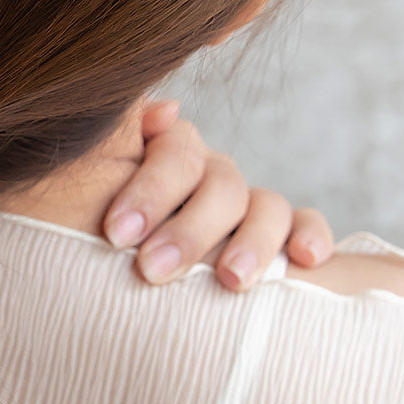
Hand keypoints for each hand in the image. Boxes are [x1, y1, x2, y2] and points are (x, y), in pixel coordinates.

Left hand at [102, 98, 334, 289]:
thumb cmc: (93, 243)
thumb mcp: (95, 194)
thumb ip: (121, 146)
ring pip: (266, 207)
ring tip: (231, 279)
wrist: (116, 292)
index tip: (118, 235)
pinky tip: (305, 260)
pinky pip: (305, 226)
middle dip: (188, 231)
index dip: (149, 192)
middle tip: (154, 269)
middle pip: (221, 185)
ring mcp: (247, 206)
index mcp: (165, 160)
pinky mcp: (282, 238)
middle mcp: (209, 176)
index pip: (176, 154)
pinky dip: (310, 236)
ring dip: (251, 242)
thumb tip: (166, 111)